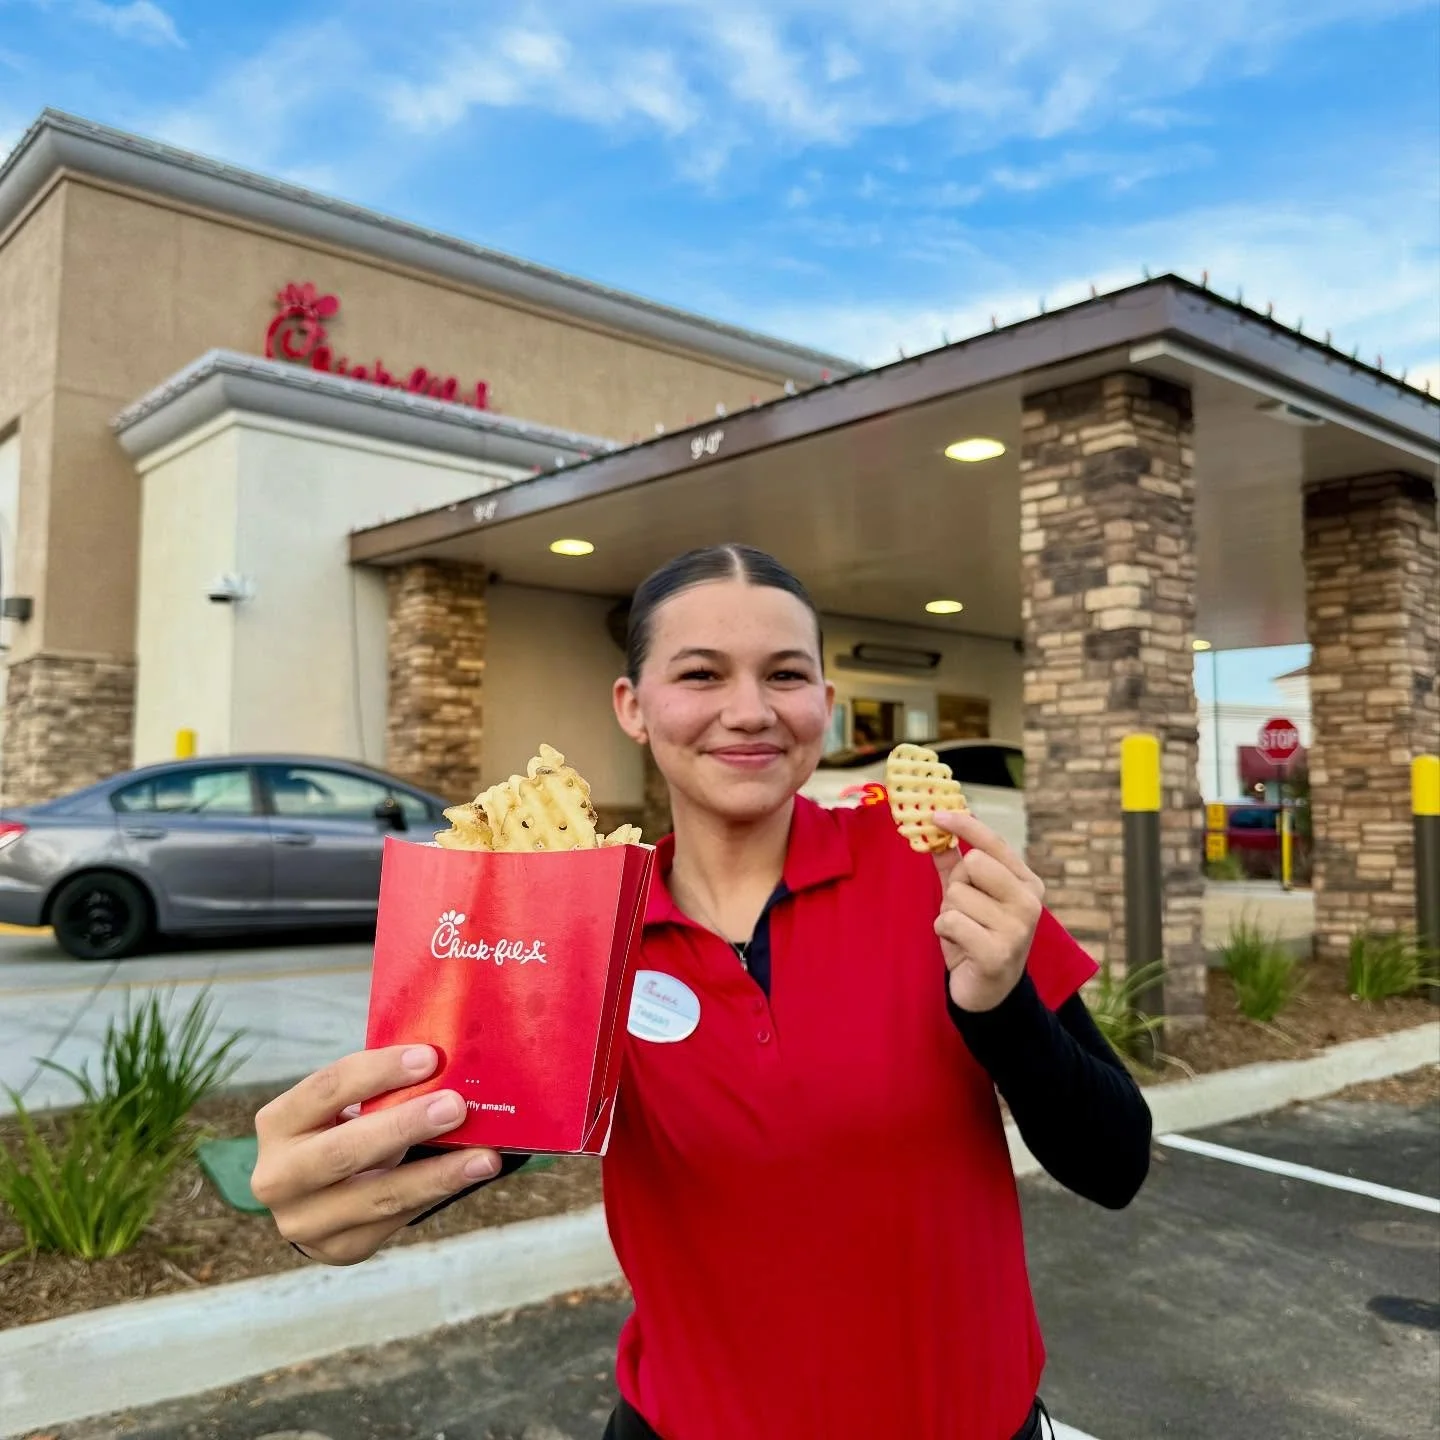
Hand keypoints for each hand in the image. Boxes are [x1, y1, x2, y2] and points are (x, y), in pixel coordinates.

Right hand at [251, 1045, 501, 1265]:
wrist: (314, 1195)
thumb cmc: (339, 1129)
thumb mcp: (341, 1105)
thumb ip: (379, 1088)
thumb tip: (445, 1063)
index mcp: (277, 1123)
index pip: (327, 1088)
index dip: (379, 1071)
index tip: (430, 1058)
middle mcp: (278, 1177)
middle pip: (344, 1151)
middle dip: (405, 1126)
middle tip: (456, 1106)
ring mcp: (303, 1221)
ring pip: (378, 1196)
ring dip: (437, 1175)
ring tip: (483, 1157)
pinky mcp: (337, 1249)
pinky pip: (395, 1220)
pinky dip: (435, 1195)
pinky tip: (468, 1178)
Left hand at [931, 811, 1043, 1013]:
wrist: (989, 992)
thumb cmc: (977, 936)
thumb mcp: (969, 896)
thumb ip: (954, 864)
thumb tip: (935, 831)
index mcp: (1027, 882)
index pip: (994, 842)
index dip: (964, 824)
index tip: (935, 813)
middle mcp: (1029, 902)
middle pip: (972, 863)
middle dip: (957, 885)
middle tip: (965, 909)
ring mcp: (1017, 928)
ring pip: (956, 894)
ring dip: (948, 913)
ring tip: (965, 932)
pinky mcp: (997, 953)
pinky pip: (950, 921)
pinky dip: (945, 931)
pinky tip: (960, 946)